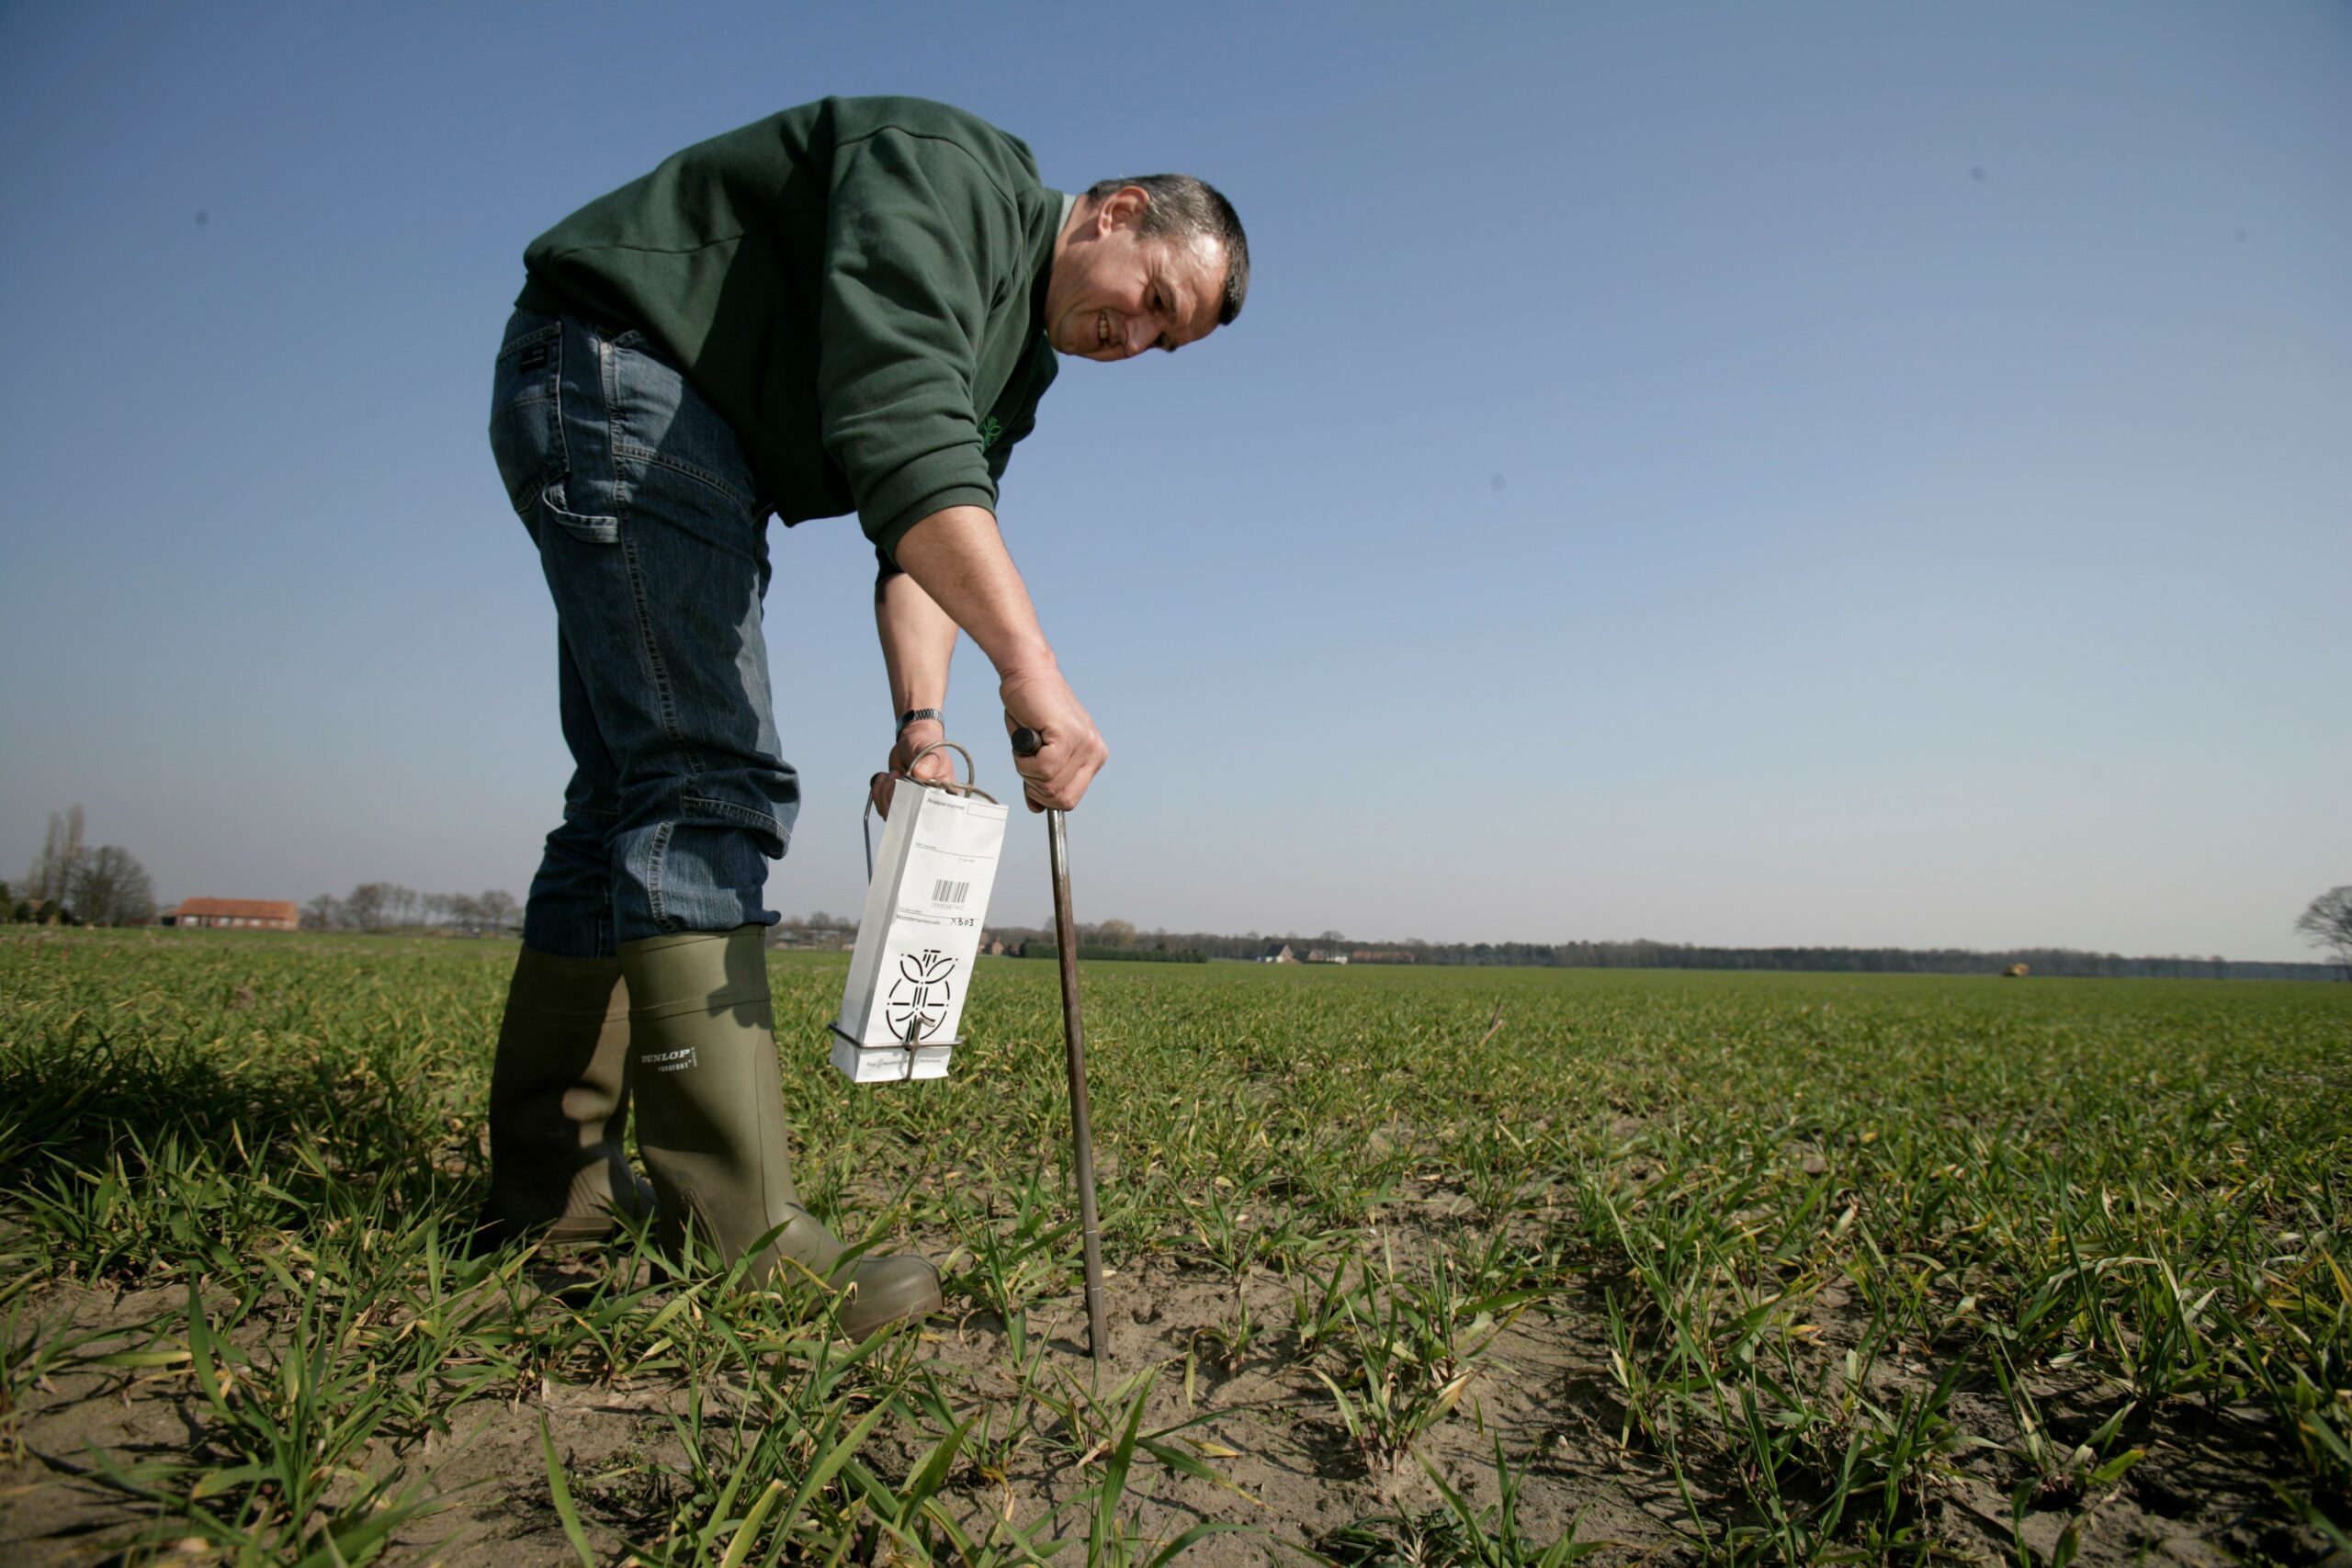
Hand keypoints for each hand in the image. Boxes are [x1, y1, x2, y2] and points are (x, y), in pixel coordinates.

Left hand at [869, 718, 956, 817]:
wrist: (912, 741)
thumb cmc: (927, 745)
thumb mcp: (931, 751)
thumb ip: (929, 763)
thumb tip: (920, 774)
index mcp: (941, 797)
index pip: (929, 815)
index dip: (915, 809)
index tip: (906, 789)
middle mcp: (925, 804)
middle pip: (907, 818)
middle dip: (895, 797)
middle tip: (896, 775)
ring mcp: (909, 804)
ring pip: (891, 814)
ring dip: (884, 793)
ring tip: (891, 774)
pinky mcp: (895, 801)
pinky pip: (881, 807)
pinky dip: (877, 792)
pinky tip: (884, 777)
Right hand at [1000, 666, 1105, 811]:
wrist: (1028, 675)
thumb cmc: (1031, 711)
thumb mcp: (1038, 753)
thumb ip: (1041, 780)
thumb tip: (1038, 808)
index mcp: (1093, 757)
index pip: (1071, 799)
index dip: (1045, 797)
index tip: (1032, 780)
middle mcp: (1094, 752)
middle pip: (1062, 799)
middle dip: (1035, 787)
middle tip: (1027, 761)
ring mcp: (1084, 744)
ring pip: (1049, 785)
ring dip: (1027, 770)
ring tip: (1027, 745)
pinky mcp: (1068, 736)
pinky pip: (1042, 770)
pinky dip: (1025, 761)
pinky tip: (1027, 740)